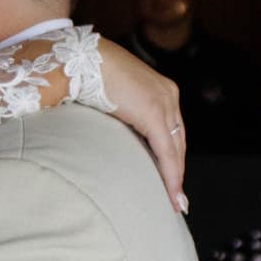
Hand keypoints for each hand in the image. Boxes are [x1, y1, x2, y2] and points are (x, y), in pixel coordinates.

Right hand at [95, 40, 187, 211]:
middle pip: (178, 142)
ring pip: (175, 150)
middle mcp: (168, 95)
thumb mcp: (110, 95)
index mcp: (159, 89)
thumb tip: (108, 128)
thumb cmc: (86, 73)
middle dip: (177, 171)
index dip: (172, 156)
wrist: (82, 57)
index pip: (171, 130)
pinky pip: (166, 153)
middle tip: (177, 198)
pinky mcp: (154, 114)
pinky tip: (170, 193)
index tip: (171, 178)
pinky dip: (170, 175)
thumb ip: (119, 112)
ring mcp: (164, 103)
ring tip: (174, 202)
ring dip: (175, 178)